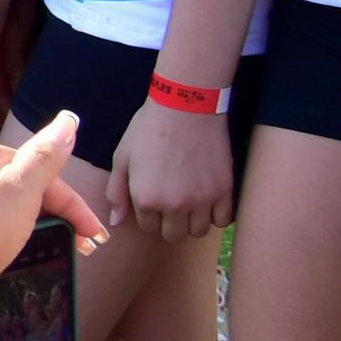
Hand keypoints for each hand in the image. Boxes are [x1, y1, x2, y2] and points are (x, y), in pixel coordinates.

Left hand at [112, 98, 235, 239]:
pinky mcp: (224, 190)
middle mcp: (175, 205)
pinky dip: (217, 215)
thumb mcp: (122, 157)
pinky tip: (209, 200)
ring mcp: (202, 199)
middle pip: (174, 235)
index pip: (149, 227)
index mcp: (146, 199)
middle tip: (171, 202)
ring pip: (199, 231)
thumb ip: (116, 193)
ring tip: (190, 201)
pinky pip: (223, 220)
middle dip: (169, 222)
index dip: (149, 213)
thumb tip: (115, 221)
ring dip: (193, 221)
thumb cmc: (149, 128)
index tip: (154, 197)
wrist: (185, 105)